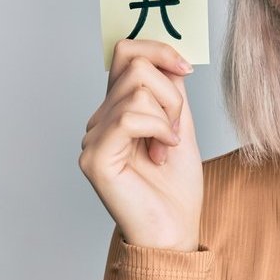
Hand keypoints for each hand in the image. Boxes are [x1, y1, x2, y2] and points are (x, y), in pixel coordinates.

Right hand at [79, 39, 203, 250]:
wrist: (174, 229)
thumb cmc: (176, 186)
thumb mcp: (179, 125)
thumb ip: (170, 91)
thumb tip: (168, 57)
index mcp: (118, 108)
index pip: (125, 52)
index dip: (158, 50)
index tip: (185, 68)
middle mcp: (100, 119)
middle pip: (134, 64)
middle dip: (170, 90)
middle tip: (176, 126)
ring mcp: (93, 137)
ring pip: (136, 89)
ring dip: (166, 115)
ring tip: (167, 146)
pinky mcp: (95, 157)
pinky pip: (130, 117)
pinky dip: (158, 129)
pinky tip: (162, 152)